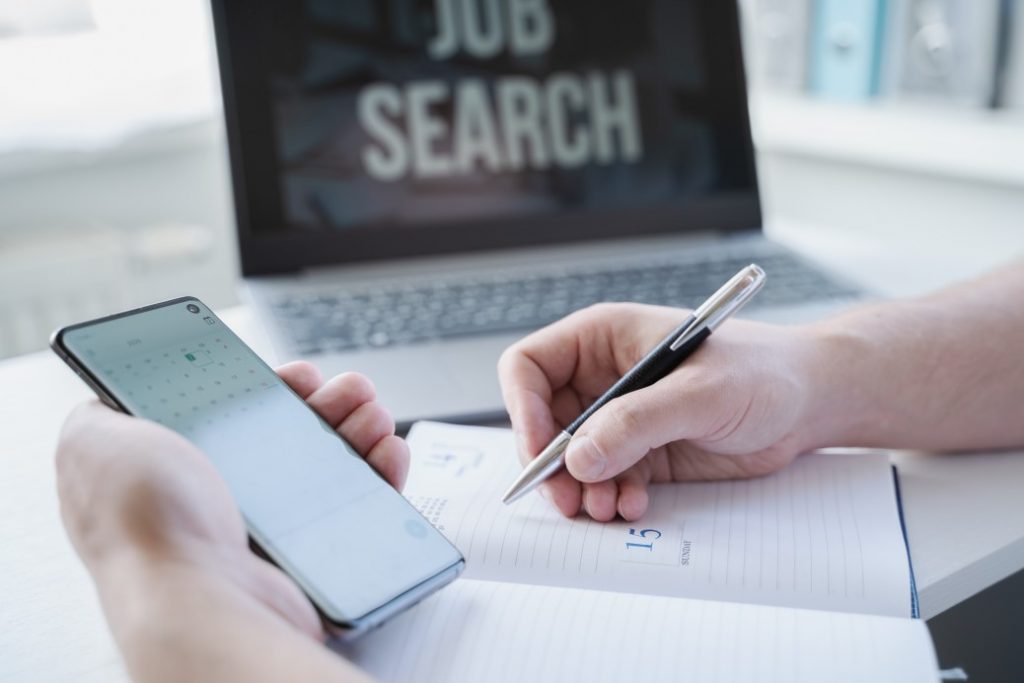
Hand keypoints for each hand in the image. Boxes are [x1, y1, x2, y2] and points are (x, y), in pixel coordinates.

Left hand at [56, 362, 408, 641]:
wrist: (196, 598)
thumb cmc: (145, 525)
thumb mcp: (94, 443)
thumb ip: (101, 414)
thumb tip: (108, 397)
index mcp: (181, 471)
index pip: (237, 414)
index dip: (271, 388)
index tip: (297, 375)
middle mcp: (228, 501)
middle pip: (293, 435)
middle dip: (329, 405)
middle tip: (350, 392)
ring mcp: (274, 532)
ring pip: (332, 467)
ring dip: (360, 430)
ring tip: (372, 415)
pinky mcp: (312, 558)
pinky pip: (360, 509)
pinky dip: (381, 475)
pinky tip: (386, 453)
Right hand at [499, 303, 824, 521]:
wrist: (811, 404)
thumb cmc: (765, 371)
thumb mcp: (701, 392)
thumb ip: (637, 422)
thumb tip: (578, 457)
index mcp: (604, 338)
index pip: (530, 366)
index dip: (524, 408)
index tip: (543, 449)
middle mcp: (604, 377)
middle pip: (543, 421)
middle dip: (551, 463)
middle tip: (567, 499)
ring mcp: (621, 417)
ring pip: (572, 459)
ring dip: (582, 489)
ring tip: (607, 508)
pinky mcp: (642, 452)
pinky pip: (605, 480)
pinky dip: (611, 497)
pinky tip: (635, 505)